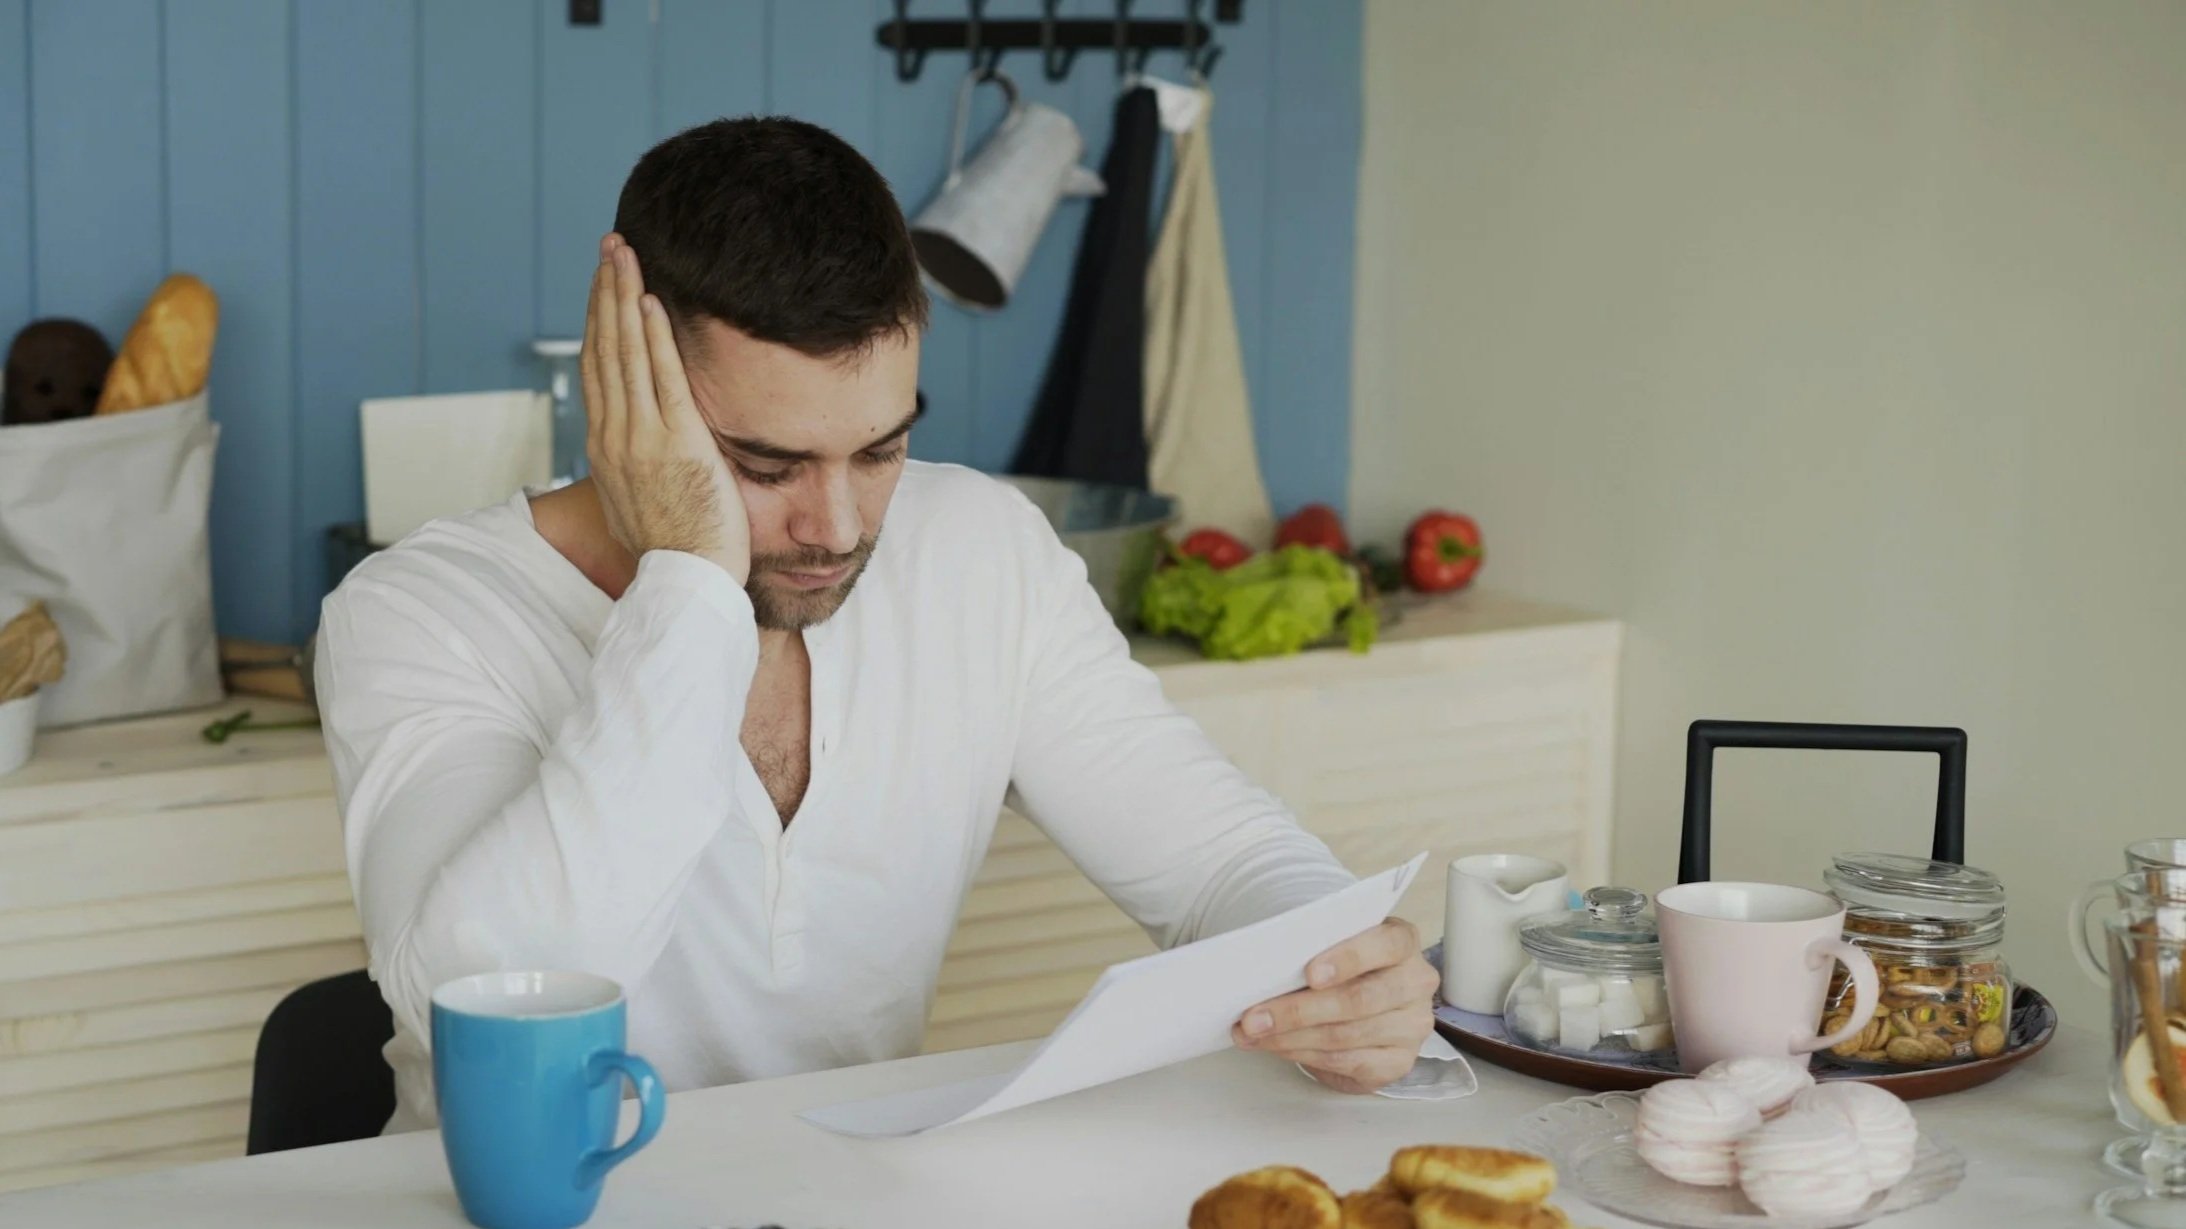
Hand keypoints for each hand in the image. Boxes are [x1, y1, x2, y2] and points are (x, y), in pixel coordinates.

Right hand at [582, 233, 749, 582]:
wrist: (683, 588)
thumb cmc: (674, 556)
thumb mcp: (643, 506)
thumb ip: (642, 471)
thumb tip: (645, 457)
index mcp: (606, 450)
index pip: (598, 371)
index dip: (598, 322)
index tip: (603, 286)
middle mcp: (614, 438)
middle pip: (604, 348)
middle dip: (605, 293)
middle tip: (610, 247)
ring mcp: (641, 439)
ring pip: (626, 353)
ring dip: (625, 298)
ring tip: (625, 253)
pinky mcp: (675, 444)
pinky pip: (662, 378)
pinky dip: (654, 337)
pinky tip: (652, 301)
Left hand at [1232, 918, 1438, 1093]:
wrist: (1368, 1015)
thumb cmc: (1345, 971)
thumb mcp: (1335, 949)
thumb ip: (1313, 952)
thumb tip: (1261, 970)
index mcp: (1402, 942)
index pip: (1386, 944)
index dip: (1348, 958)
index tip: (1309, 974)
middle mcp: (1416, 982)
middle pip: (1359, 999)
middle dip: (1298, 1010)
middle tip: (1254, 1016)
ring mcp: (1411, 1026)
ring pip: (1345, 1034)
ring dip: (1291, 1036)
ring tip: (1253, 1033)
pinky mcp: (1399, 1062)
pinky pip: (1346, 1061)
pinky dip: (1303, 1054)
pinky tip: (1277, 1047)